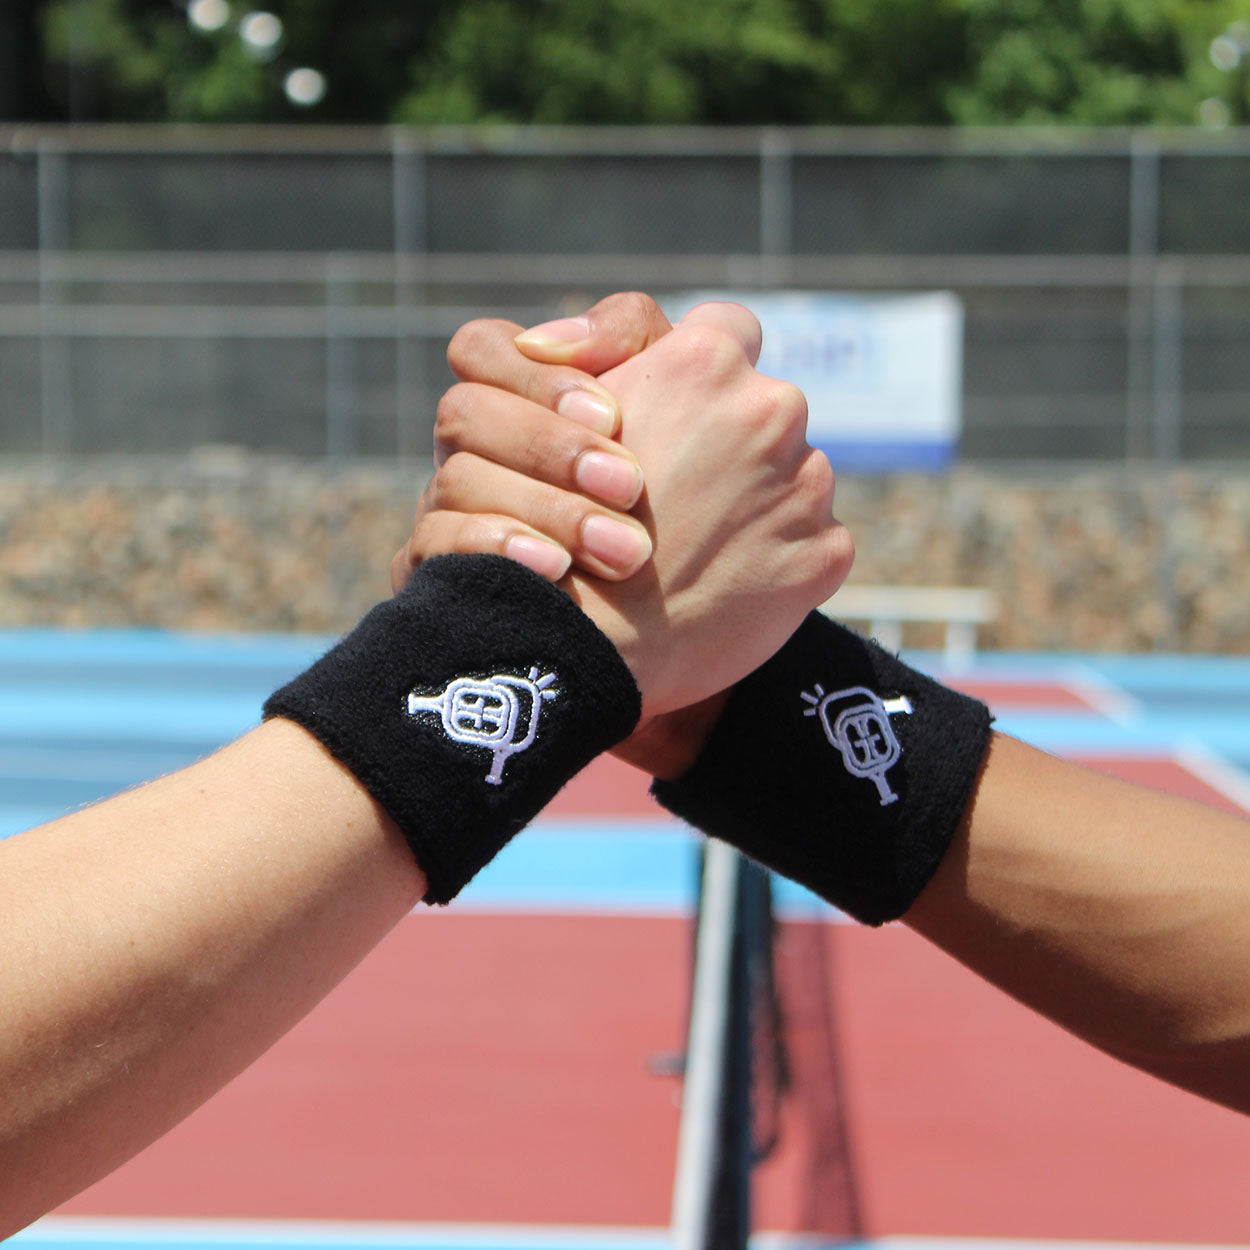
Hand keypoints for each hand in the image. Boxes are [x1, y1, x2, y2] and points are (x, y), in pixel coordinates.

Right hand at [391, 293, 673, 588]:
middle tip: (631, 485)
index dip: (543, 373)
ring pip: (455, 480)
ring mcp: (449, 523)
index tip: (614, 416)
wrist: (664, 655)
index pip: (485, 351)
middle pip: (464, 410)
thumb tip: (565, 338)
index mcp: (519, 415)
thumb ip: (657, 355)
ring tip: (627, 551)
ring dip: (546, 506)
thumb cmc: (685, 534)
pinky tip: (559, 570)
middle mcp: (474, 463)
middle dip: (553, 445)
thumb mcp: (696, 436)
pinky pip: (431, 550)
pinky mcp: (441, 586)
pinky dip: (499, 548)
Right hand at [561, 302, 851, 717]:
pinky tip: (726, 585)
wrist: (584, 643)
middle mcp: (770, 407)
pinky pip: (811, 541)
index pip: (728, 329)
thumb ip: (624, 360)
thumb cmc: (563, 528)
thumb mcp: (570, 414)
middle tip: (682, 498)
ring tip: (699, 551)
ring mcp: (807, 481)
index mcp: (706, 359)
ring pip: (793, 475)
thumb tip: (659, 340)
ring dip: (758, 502)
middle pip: (766, 409)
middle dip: (733, 443)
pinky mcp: (827, 551)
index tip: (684, 410)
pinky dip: (779, 559)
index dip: (702, 371)